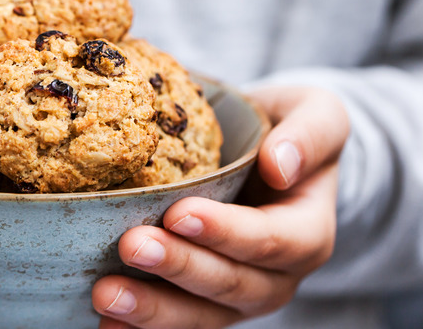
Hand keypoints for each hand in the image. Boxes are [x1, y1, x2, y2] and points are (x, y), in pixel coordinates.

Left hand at [92, 86, 348, 327]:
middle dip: (179, 267)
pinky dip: (141, 327)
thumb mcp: (317, 114)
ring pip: (201, 316)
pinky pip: (178, 323)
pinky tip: (105, 322)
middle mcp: (276, 276)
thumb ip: (310, 133)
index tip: (179, 213)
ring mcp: (239, 297)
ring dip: (153, 310)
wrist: (267, 158)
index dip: (227, 232)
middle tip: (132, 245)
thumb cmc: (285, 130)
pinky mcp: (204, 304)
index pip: (272, 240)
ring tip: (106, 294)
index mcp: (307, 232)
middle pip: (231, 284)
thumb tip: (280, 164)